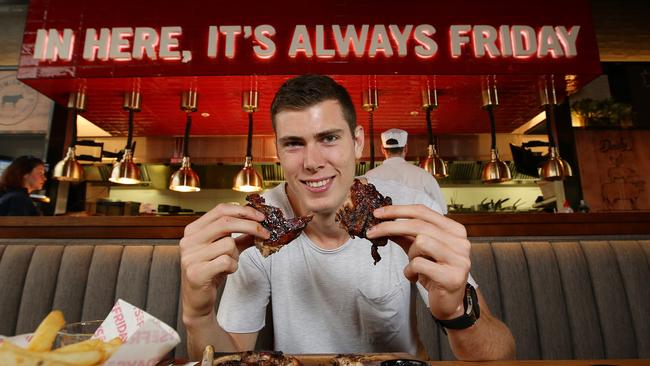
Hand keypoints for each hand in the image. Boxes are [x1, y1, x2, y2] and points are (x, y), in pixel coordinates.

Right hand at [180, 203, 269, 321]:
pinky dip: (233, 267)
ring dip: (236, 255)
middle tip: (265, 233)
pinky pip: (226, 262)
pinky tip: (226, 272)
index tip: (261, 216)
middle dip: (250, 226)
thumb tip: (261, 226)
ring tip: (229, 263)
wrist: (197, 300)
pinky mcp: (196, 272)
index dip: (243, 210)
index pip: (220, 210)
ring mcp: (190, 256)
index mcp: (194, 230)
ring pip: (228, 244)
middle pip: (226, 222)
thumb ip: (240, 237)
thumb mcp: (226, 250)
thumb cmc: (211, 272)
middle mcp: (189, 240)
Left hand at [366, 204, 470, 319]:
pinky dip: (409, 271)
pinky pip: (419, 264)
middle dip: (390, 227)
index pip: (423, 211)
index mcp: (455, 230)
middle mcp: (461, 242)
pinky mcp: (451, 277)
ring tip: (414, 265)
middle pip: (418, 225)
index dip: (398, 210)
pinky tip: (415, 277)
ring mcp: (459, 259)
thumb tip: (383, 221)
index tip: (377, 213)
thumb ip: (405, 235)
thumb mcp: (419, 251)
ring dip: (410, 255)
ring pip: (420, 242)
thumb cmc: (434, 274)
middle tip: (371, 232)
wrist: (449, 303)